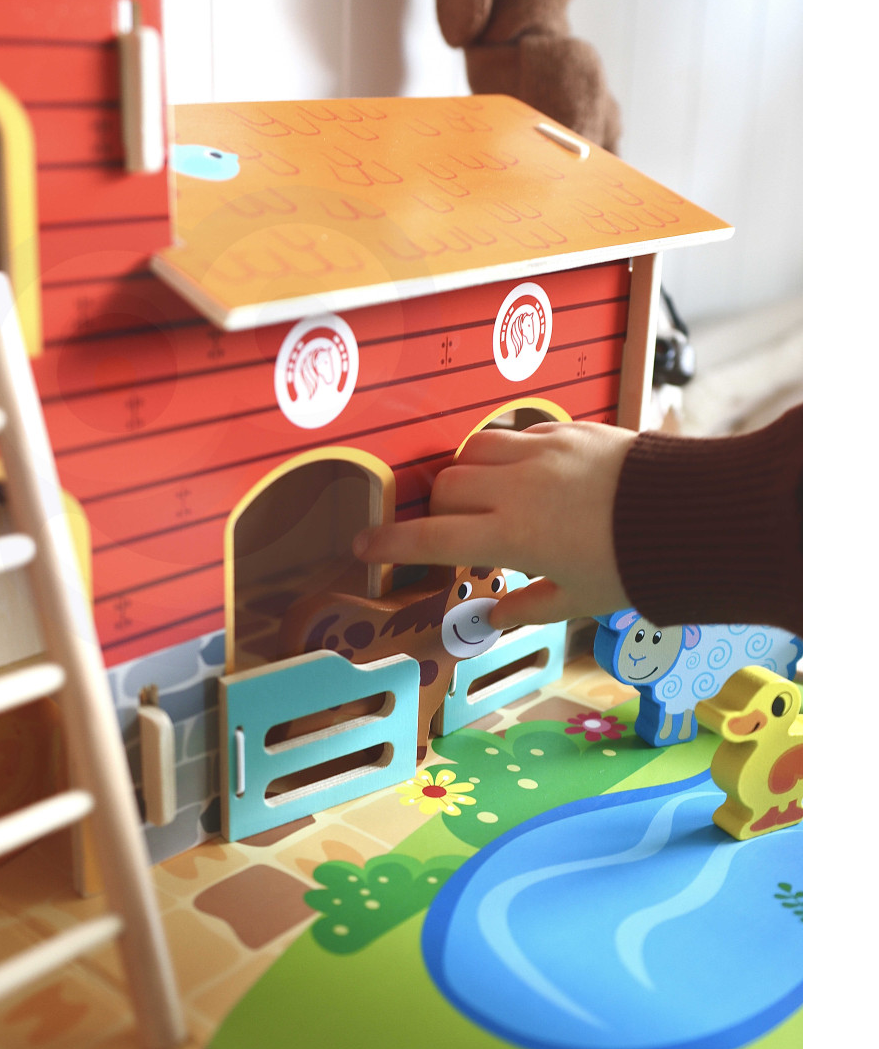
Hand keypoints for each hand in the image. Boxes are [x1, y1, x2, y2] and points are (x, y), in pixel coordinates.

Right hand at [353, 421, 635, 627]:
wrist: (686, 513)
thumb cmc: (632, 565)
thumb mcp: (577, 600)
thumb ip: (527, 606)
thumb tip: (491, 619)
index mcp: (512, 536)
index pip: (431, 539)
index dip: (389, 542)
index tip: (362, 545)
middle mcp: (517, 489)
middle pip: (445, 487)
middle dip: (438, 508)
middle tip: (453, 528)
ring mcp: (540, 453)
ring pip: (473, 450)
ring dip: (467, 473)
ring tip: (483, 494)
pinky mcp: (566, 429)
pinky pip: (516, 433)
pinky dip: (507, 452)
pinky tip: (525, 472)